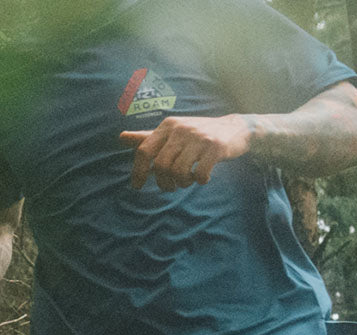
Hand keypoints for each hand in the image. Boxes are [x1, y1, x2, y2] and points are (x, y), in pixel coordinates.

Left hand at [120, 114, 251, 191]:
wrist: (235, 128)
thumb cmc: (198, 134)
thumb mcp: (172, 132)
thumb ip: (148, 137)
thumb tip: (121, 138)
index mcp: (168, 126)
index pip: (144, 150)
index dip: (138, 171)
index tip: (137, 186)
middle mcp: (181, 130)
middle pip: (161, 166)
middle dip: (164, 183)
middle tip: (170, 187)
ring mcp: (199, 138)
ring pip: (179, 172)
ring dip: (182, 183)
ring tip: (187, 181)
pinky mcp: (215, 148)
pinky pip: (200, 175)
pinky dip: (200, 181)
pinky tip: (203, 177)